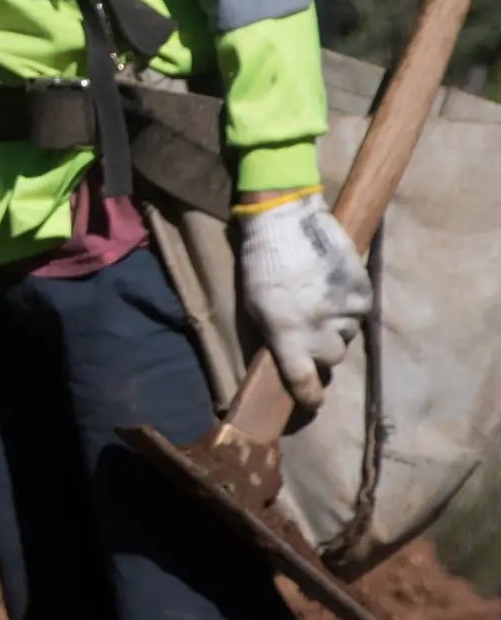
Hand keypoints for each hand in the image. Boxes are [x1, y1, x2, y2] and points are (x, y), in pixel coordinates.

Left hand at [236, 193, 370, 411]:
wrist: (286, 218)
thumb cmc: (261, 264)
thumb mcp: (256, 307)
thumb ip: (276, 339)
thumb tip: (293, 364)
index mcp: (287, 335)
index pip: (304, 381)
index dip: (308, 395)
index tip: (310, 401)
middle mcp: (319, 329)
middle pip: (331, 358)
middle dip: (321, 349)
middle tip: (309, 327)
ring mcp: (344, 311)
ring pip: (347, 335)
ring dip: (336, 324)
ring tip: (320, 298)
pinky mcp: (363, 292)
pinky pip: (360, 312)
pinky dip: (350, 305)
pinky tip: (334, 286)